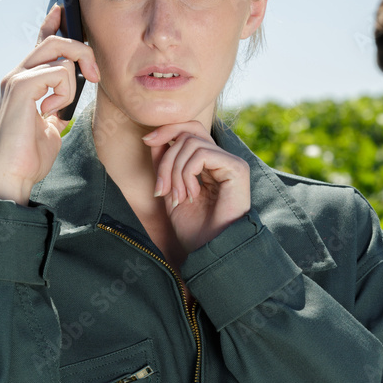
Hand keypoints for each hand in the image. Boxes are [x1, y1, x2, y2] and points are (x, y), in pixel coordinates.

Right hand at [0, 5, 99, 204]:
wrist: (15, 174)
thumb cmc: (31, 155)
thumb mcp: (50, 126)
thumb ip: (55, 108)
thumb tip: (64, 104)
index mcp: (24, 81)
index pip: (41, 44)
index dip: (52, 25)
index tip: (62, 10)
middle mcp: (17, 75)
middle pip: (55, 41)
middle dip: (82, 52)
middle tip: (94, 76)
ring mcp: (16, 79)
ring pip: (60, 53)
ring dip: (72, 83)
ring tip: (59, 109)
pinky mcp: (21, 87)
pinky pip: (59, 72)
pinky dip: (64, 93)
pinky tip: (49, 113)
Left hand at [143, 121, 250, 253]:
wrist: (211, 251)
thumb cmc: (194, 229)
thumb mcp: (171, 191)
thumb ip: (165, 164)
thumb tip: (153, 138)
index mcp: (210, 163)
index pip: (189, 130)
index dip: (167, 130)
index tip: (146, 141)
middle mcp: (223, 159)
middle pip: (189, 130)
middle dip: (166, 155)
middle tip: (161, 188)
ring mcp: (231, 162)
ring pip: (192, 143)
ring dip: (174, 171)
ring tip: (177, 198)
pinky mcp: (237, 168)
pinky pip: (202, 154)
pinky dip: (187, 174)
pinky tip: (191, 196)